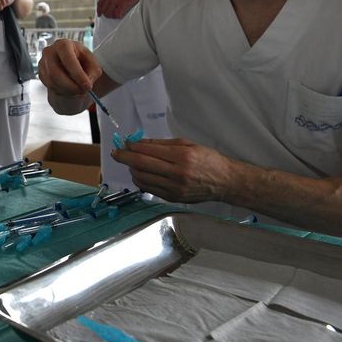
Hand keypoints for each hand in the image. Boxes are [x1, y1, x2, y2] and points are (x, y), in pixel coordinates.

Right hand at [37, 39, 100, 98]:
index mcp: (64, 44)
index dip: (77, 74)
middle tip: (83, 92)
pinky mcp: (41, 74)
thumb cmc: (83, 62)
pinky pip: (50, 87)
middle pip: (55, 73)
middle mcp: (49, 52)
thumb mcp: (93, 65)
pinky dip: (62, 91)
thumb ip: (92, 73)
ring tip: (78, 90)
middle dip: (71, 86)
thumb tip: (86, 84)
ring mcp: (43, 63)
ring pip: (52, 82)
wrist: (71, 67)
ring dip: (67, 90)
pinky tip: (69, 88)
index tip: (87, 86)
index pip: (67, 58)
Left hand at [97, 0, 146, 18]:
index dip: (99, 10)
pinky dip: (119, 16)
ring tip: (118, 15)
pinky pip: (117, 14)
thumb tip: (109, 4)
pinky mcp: (123, 3)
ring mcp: (116, 0)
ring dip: (113, 16)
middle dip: (108, 14)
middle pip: (104, 10)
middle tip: (113, 15)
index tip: (99, 14)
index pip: (99, 4)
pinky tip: (121, 15)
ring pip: (109, 13)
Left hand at [112, 138, 241, 202]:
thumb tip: (139, 143)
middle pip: (142, 165)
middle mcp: (177, 173)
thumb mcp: (188, 144)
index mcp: (182, 156)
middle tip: (116, 153)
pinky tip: (140, 174)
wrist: (225, 182)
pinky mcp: (173, 198)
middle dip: (125, 158)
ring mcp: (174, 188)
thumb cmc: (208, 159)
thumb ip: (162, 144)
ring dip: (132, 169)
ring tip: (131, 163)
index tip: (124, 143)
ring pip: (142, 178)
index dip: (133, 147)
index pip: (149, 151)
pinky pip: (149, 189)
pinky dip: (140, 180)